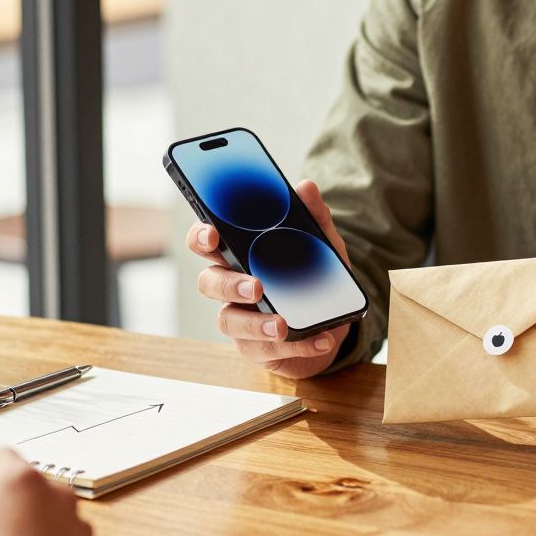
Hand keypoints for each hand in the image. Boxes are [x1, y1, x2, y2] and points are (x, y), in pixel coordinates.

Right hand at [187, 179, 353, 377]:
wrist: (333, 321)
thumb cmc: (314, 277)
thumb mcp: (323, 245)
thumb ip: (314, 218)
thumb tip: (306, 187)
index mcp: (240, 254)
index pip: (207, 241)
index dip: (201, 236)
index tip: (213, 234)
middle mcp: (231, 285)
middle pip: (209, 283)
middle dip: (228, 285)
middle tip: (255, 286)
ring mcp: (241, 318)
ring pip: (229, 322)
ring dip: (256, 323)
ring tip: (283, 324)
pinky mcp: (257, 347)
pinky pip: (265, 349)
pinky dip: (295, 345)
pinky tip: (320, 340)